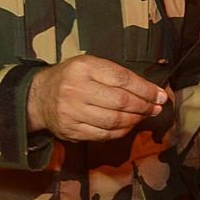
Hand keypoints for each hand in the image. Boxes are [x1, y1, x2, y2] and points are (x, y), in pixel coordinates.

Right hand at [26, 54, 166, 140]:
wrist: (38, 97)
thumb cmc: (72, 77)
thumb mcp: (90, 65)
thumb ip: (117, 75)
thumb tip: (151, 91)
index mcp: (84, 67)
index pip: (122, 79)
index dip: (145, 89)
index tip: (160, 95)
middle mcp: (77, 89)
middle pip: (120, 102)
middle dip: (143, 106)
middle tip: (156, 108)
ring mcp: (72, 112)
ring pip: (113, 121)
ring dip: (135, 120)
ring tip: (144, 116)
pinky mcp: (71, 131)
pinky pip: (103, 135)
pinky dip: (121, 131)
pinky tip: (128, 125)